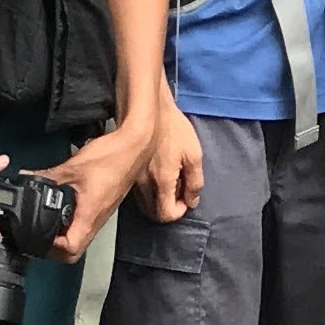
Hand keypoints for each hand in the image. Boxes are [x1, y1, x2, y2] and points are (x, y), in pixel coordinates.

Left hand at [47, 123, 151, 262]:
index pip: (71, 249)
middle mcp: (97, 220)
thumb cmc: (112, 157)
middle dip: (54, 251)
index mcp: (90, 214)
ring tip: (48, 226)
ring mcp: (101, 215)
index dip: (52, 248)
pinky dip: (72, 226)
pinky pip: (86, 226)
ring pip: (81, 241)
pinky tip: (64, 211)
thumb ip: (47, 175)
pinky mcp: (103, 207)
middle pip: (75, 253)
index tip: (39, 235)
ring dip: (63, 240)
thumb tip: (27, 176)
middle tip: (40, 235)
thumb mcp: (72, 167)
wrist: (134, 148)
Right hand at [137, 101, 205, 223]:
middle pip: (153, 213)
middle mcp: (144, 185)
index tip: (186, 198)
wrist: (150, 109)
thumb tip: (192, 201)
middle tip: (179, 192)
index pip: (166, 215)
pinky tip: (158, 176)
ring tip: (171, 182)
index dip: (179, 211)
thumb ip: (195, 182)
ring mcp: (133, 178)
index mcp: (161, 182)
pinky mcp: (129, 171)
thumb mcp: (194, 154)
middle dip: (168, 208)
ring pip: (144, 204)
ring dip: (158, 201)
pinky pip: (138, 192)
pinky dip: (149, 192)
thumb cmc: (174, 129)